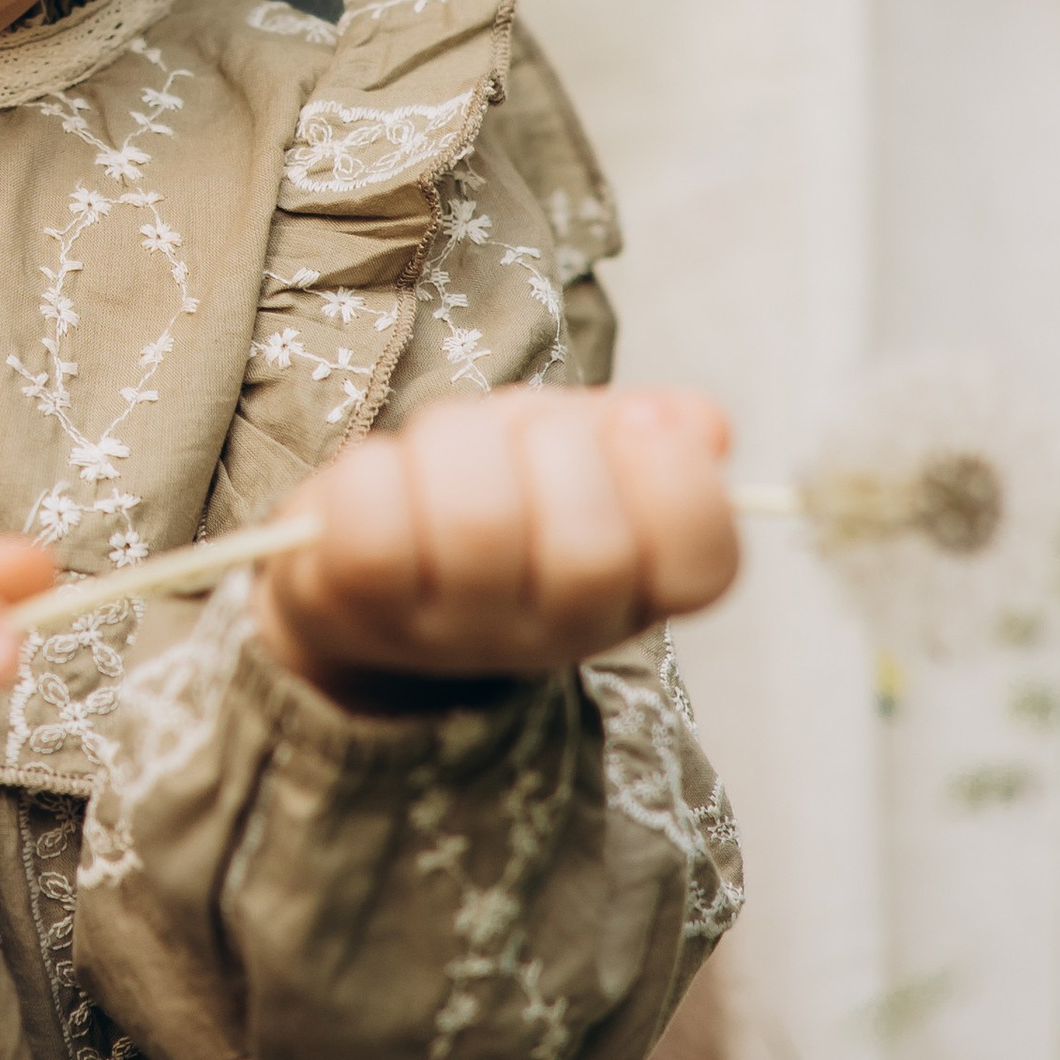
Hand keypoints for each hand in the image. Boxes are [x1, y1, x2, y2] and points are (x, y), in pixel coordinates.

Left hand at [255, 385, 738, 704]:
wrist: (356, 567)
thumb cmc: (486, 487)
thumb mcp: (578, 447)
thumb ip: (647, 429)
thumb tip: (701, 427)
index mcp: (634, 586)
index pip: (703, 564)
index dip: (678, 480)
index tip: (636, 424)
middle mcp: (555, 630)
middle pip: (589, 550)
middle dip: (551, 447)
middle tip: (517, 436)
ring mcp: (456, 635)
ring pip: (477, 523)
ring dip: (453, 443)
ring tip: (439, 452)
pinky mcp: (363, 611)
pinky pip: (375, 528)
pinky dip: (372, 471)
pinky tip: (380, 481)